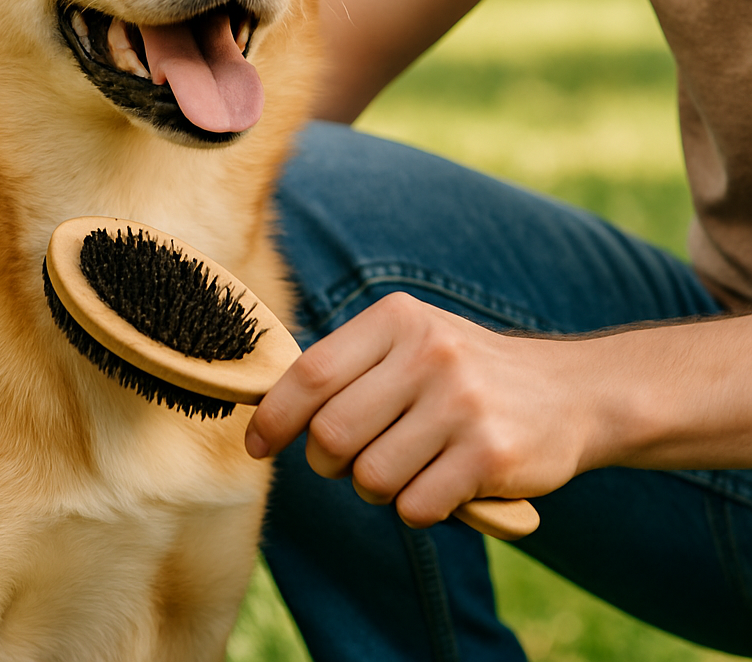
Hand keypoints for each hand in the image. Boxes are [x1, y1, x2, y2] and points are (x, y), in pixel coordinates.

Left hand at [245, 293, 596, 527]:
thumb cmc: (464, 372)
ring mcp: (463, 404)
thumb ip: (348, 366)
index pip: (311, 373)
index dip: (274, 416)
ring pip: (371, 478)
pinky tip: (442, 483)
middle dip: (327, 462)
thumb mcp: (410, 342)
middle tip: (348, 462)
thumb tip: (268, 405)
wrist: (568, 392)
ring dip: (375, 488)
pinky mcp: (491, 454)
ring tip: (405, 467)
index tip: (258, 443)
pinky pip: (415, 507)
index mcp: (399, 319)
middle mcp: (430, 354)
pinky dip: (417, 507)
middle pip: (332, 434)